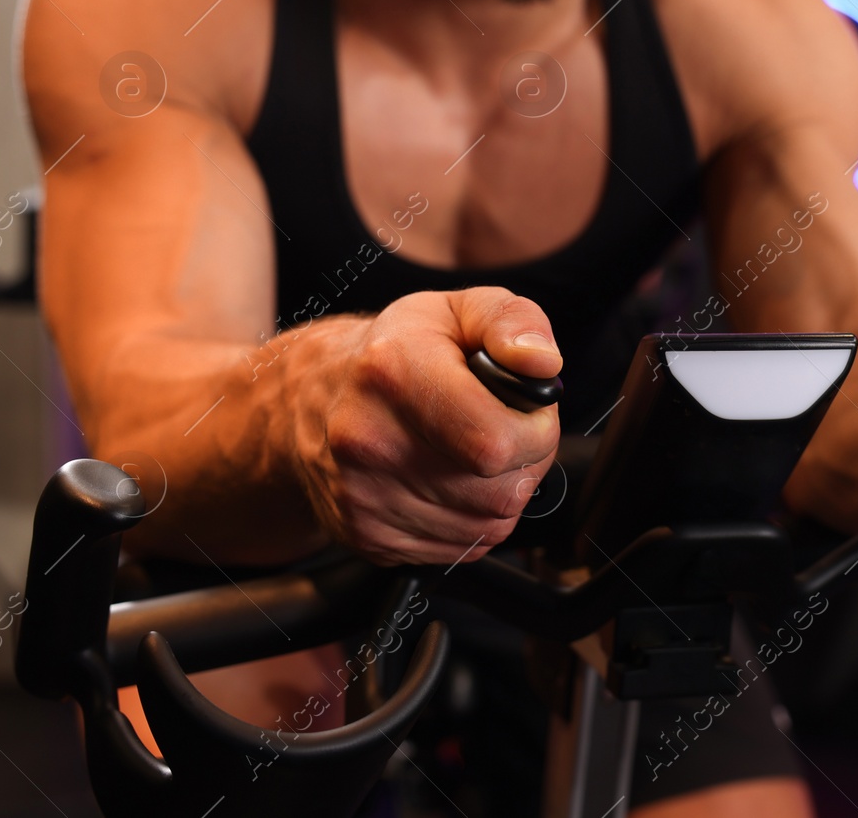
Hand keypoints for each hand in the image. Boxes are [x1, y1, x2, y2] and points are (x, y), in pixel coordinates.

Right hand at [305, 288, 561, 565]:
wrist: (314, 395)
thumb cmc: (398, 350)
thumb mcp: (459, 308)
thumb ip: (512, 321)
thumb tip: (543, 363)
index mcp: (392, 373)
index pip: (496, 442)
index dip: (536, 431)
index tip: (528, 411)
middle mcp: (368, 440)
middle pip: (499, 492)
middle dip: (525, 463)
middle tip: (503, 429)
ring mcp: (362, 496)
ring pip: (486, 526)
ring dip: (500, 493)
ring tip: (473, 452)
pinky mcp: (366, 536)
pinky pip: (460, 548)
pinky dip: (472, 518)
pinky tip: (450, 479)